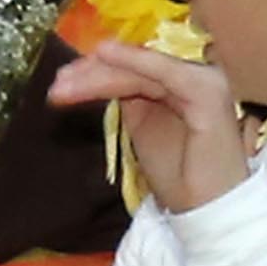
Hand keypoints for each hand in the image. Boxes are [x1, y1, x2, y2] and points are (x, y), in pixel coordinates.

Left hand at [51, 33, 249, 210]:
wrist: (208, 211)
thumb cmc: (180, 178)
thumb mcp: (143, 130)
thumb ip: (130, 99)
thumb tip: (95, 75)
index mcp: (182, 84)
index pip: (135, 69)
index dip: (97, 72)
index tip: (62, 83)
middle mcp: (195, 75)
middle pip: (136, 67)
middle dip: (92, 73)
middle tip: (58, 85)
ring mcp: (205, 80)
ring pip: (142, 70)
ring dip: (100, 74)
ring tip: (66, 84)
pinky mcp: (207, 91)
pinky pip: (165, 71)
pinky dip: (134, 61)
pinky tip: (103, 54)